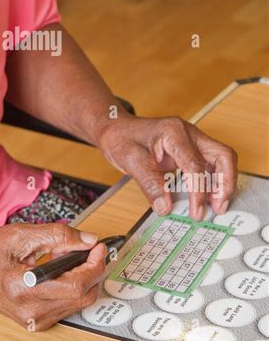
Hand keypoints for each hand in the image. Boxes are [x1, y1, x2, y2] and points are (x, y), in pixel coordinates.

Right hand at [0, 223, 107, 330]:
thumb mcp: (20, 235)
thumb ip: (57, 235)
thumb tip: (87, 240)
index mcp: (24, 289)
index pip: (75, 285)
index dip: (94, 264)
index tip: (99, 247)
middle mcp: (31, 311)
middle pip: (83, 296)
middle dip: (93, 270)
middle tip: (88, 249)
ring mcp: (34, 321)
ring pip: (78, 302)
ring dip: (82, 277)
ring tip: (65, 258)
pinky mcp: (37, 323)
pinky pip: (67, 306)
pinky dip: (72, 287)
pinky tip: (59, 272)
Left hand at [98, 115, 236, 218]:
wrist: (115, 128)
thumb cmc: (121, 138)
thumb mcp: (130, 160)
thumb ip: (149, 183)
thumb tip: (166, 207)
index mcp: (173, 132)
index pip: (195, 164)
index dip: (199, 191)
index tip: (196, 211)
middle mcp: (188, 133)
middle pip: (222, 155)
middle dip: (224, 183)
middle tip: (218, 207)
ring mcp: (192, 140)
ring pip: (220, 159)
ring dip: (222, 183)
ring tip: (216, 206)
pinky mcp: (190, 149)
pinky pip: (209, 165)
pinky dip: (211, 181)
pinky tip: (206, 197)